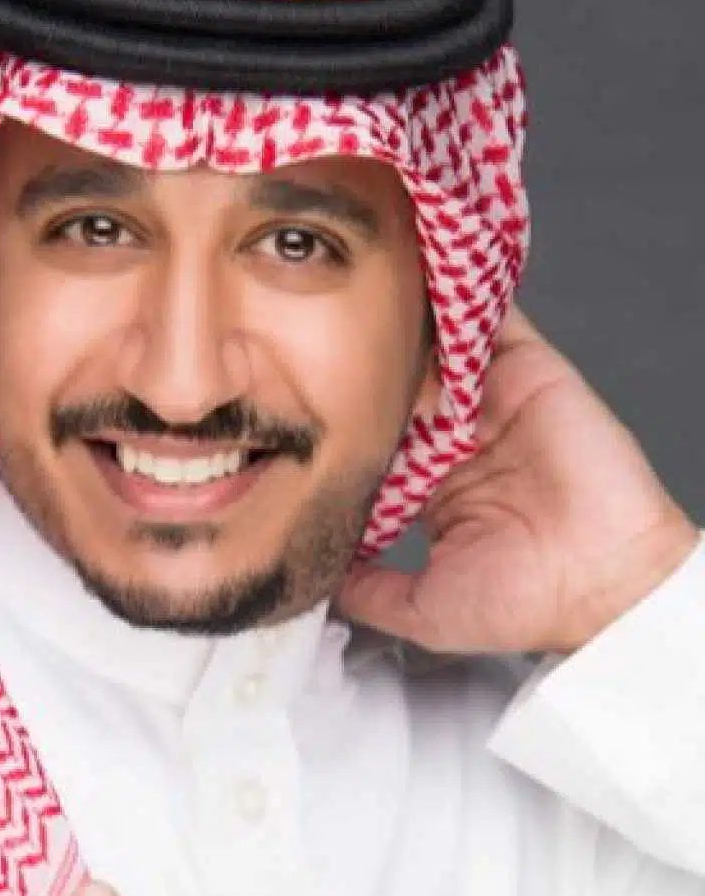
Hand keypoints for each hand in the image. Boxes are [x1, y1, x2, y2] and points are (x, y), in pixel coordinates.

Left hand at [337, 306, 698, 654]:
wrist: (600, 582)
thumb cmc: (521, 601)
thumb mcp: (422, 610)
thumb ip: (369, 590)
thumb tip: (320, 583)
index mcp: (430, 483)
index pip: (373, 439)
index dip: (339, 424)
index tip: (295, 406)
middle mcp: (456, 437)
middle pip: (398, 388)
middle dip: (359, 367)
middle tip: (308, 341)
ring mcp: (491, 401)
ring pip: (435, 350)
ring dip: (401, 327)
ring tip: (350, 300)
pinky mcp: (527, 371)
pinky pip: (492, 324)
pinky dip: (458, 301)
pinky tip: (415, 285)